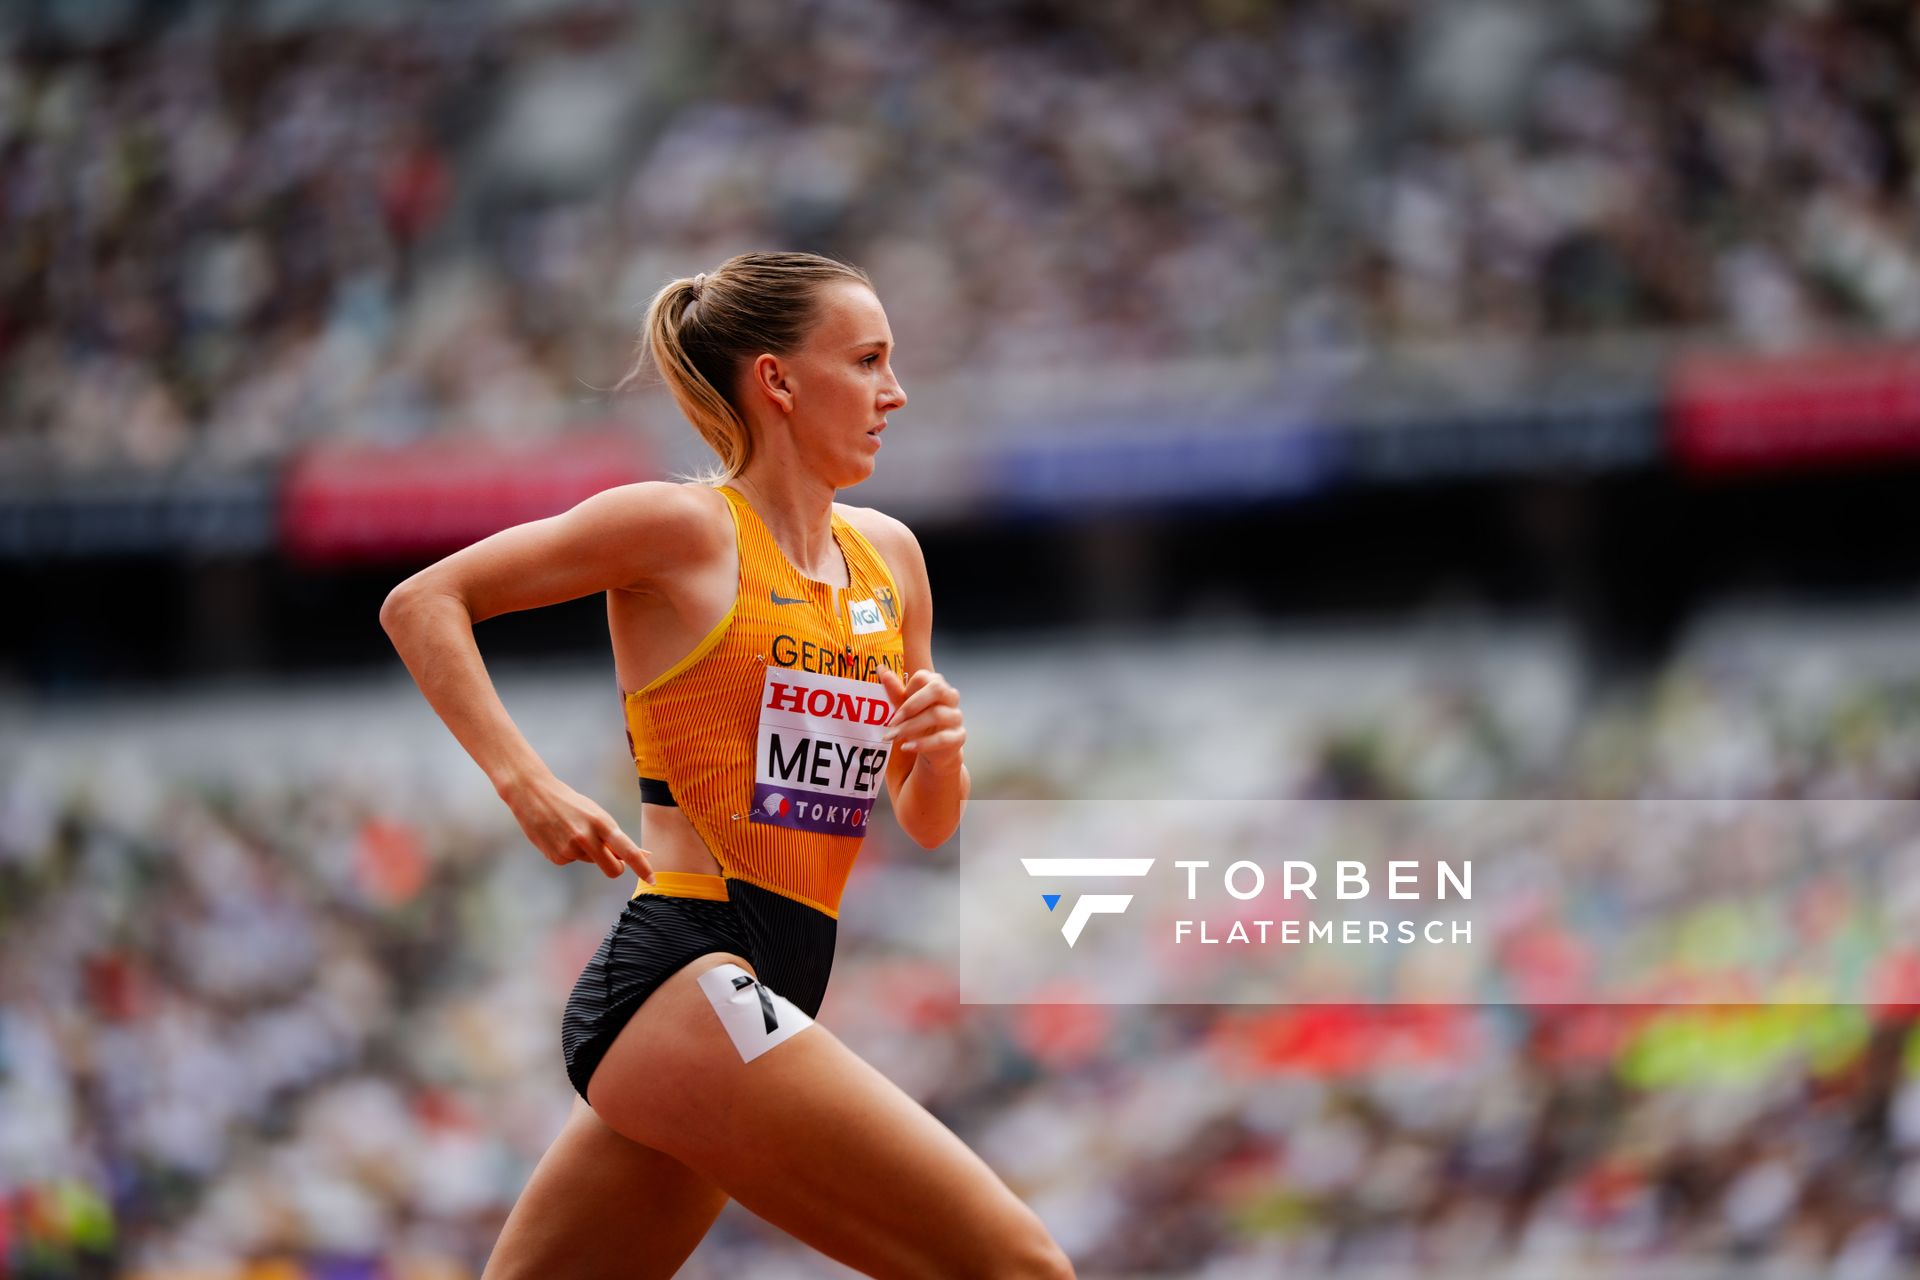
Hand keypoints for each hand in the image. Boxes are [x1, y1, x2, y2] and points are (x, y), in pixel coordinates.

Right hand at [498, 770, 654, 881]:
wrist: (533, 795)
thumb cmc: (572, 804)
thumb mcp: (596, 814)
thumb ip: (614, 836)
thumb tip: (641, 854)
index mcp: (602, 823)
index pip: (628, 850)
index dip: (642, 867)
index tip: (653, 880)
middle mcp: (587, 838)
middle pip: (613, 869)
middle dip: (616, 867)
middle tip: (610, 857)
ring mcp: (570, 849)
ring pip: (591, 862)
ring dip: (587, 852)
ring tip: (571, 830)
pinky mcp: (556, 858)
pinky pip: (573, 861)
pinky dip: (569, 852)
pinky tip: (559, 835)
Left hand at [876, 666, 965, 775]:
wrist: (936, 751)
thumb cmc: (921, 724)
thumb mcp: (904, 707)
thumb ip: (894, 689)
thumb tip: (881, 669)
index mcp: (936, 685)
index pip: (923, 677)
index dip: (906, 691)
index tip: (894, 709)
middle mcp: (950, 697)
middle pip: (937, 689)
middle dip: (911, 705)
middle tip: (893, 722)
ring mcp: (956, 716)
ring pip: (937, 715)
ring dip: (911, 727)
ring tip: (895, 737)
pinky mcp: (959, 736)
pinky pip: (943, 738)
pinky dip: (922, 744)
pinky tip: (907, 747)